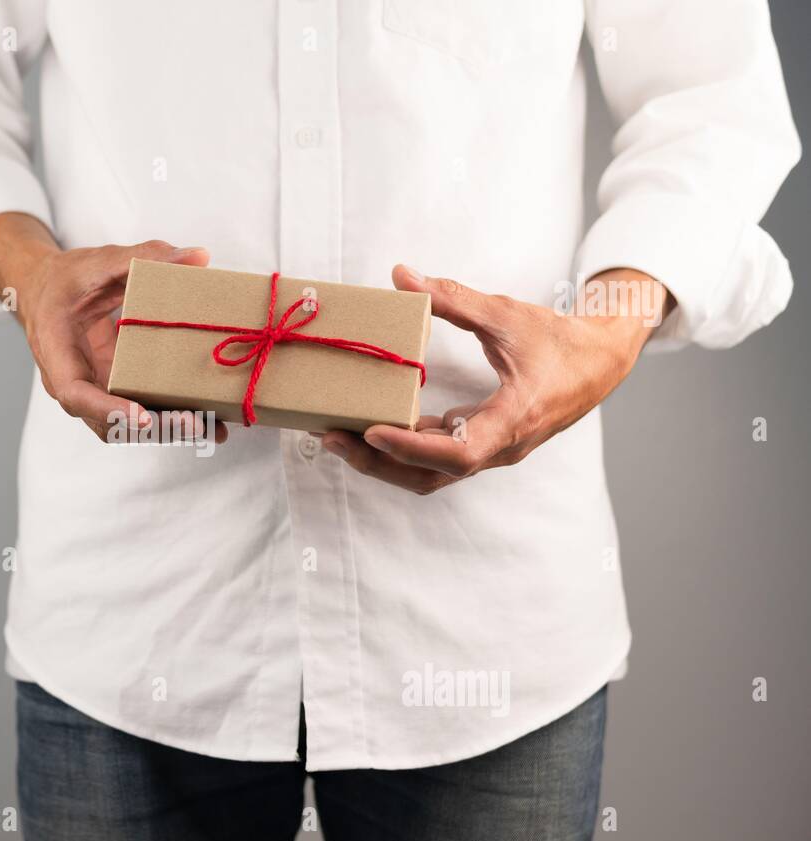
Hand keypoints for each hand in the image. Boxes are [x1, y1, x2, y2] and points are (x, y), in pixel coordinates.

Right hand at [0, 214, 225, 442]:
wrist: (45, 292)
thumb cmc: (63, 281)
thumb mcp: (97, 263)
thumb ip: (144, 257)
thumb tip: (198, 256)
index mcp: (57, 354)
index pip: (76, 394)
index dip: (108, 409)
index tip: (142, 415)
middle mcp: (74, 383)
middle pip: (109, 422)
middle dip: (154, 426)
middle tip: (196, 423)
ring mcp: (95, 391)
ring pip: (127, 426)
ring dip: (167, 430)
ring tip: (211, 428)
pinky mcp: (114, 390)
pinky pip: (139, 412)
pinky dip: (169, 418)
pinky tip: (207, 419)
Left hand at [321, 265, 670, 493]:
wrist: (601, 362)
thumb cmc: (561, 341)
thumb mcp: (507, 314)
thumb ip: (453, 298)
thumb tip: (402, 276)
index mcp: (514, 420)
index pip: (458, 453)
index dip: (412, 447)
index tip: (371, 431)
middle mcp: (500, 446)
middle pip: (431, 475)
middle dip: (377, 462)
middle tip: (329, 435)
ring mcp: (490, 448)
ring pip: (430, 472)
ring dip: (383, 458)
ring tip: (335, 433)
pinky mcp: (481, 440)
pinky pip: (436, 456)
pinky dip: (402, 445)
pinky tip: (368, 422)